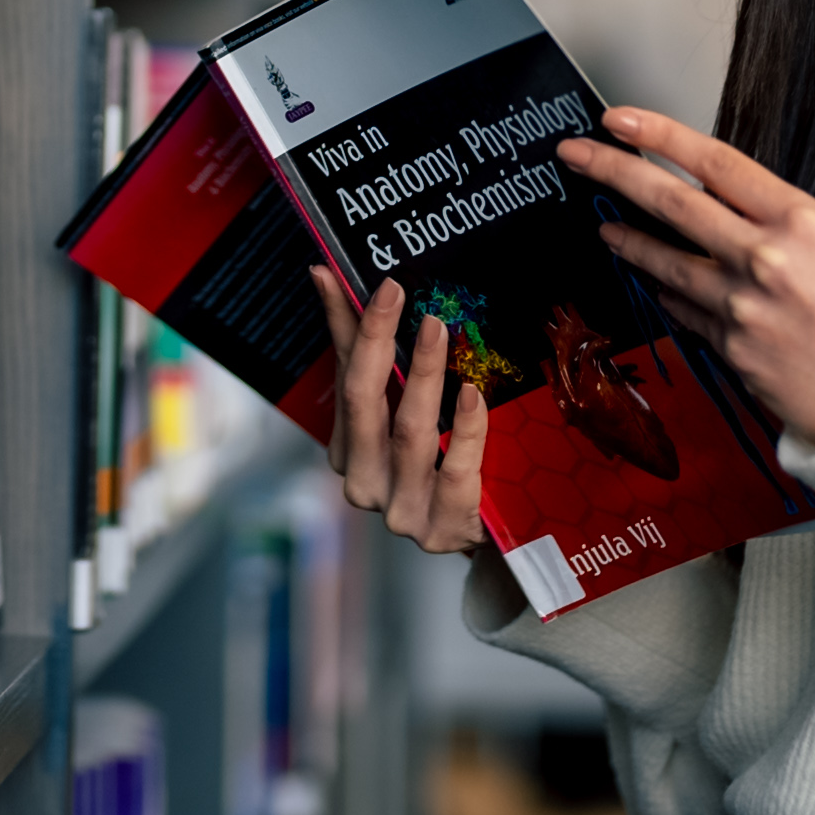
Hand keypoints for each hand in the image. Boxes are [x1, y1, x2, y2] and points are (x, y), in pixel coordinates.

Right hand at [308, 266, 490, 553]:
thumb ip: (363, 347)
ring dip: (423, 375)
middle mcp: (364, 484)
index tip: (377, 285)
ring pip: (410, 433)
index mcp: (347, 453)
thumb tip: (327, 274)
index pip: (346, 378)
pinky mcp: (443, 529)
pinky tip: (472, 393)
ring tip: (437, 330)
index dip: (355, 328)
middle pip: (364, 402)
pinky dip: (465, 428)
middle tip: (400, 296)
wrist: (487, 539)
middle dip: (378, 343)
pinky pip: (456, 470)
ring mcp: (401, 511)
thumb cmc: (437, 466)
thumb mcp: (398, 409)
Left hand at [557, 106, 814, 447]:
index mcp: (797, 219)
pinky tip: (653, 281)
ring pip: (663, 258)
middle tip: (575, 155)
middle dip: (613, 170)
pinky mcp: (726, 343)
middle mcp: (765, 256)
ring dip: (626, 238)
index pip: (714, 160)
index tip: (618, 119)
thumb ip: (762, 214)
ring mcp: (741, 302)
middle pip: (671, 200)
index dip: (659, 134)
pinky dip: (664, 290)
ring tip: (604, 225)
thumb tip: (702, 190)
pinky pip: (679, 306)